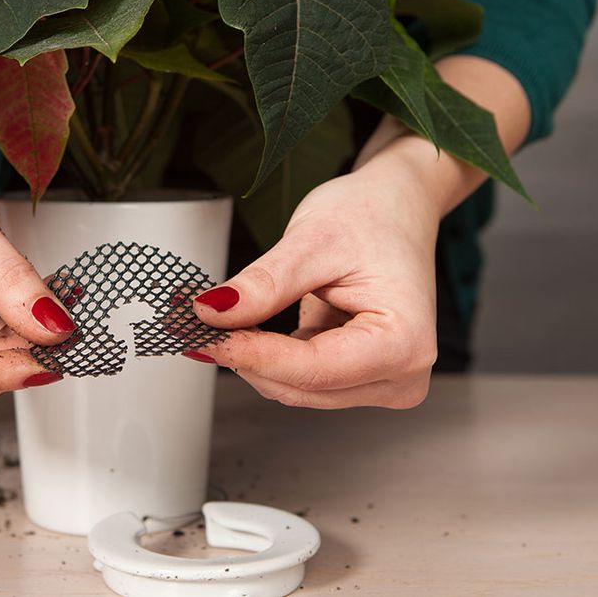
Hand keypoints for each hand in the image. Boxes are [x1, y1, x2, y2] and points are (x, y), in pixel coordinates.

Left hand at [190, 136, 445, 409]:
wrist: (396, 208)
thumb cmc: (373, 216)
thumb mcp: (312, 241)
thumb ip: (264, 285)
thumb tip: (212, 314)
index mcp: (403, 343)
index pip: (311, 369)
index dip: (250, 354)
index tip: (200, 334)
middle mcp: (401, 375)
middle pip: (301, 386)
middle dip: (245, 356)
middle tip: (194, 322)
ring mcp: (384, 382)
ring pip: (295, 388)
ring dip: (252, 357)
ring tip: (218, 318)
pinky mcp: (361, 378)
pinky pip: (300, 378)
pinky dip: (267, 355)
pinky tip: (245, 327)